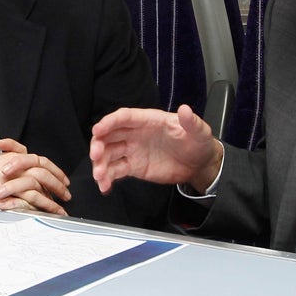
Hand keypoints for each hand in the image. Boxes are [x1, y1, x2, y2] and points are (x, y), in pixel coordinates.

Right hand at [0, 140, 70, 214]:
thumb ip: (11, 156)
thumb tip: (24, 158)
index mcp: (14, 158)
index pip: (42, 161)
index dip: (56, 171)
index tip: (64, 181)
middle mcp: (14, 167)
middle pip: (43, 174)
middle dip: (58, 186)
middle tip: (66, 196)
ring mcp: (9, 180)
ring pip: (37, 188)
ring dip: (51, 200)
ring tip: (59, 210)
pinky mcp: (2, 194)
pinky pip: (25, 200)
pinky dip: (37, 206)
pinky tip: (43, 213)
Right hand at [90, 104, 221, 193]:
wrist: (199, 165)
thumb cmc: (197, 143)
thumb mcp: (199, 131)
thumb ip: (191, 121)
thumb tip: (186, 109)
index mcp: (148, 120)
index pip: (124, 117)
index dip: (109, 122)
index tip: (98, 130)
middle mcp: (136, 134)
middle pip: (110, 135)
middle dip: (99, 144)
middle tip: (96, 156)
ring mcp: (133, 150)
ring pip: (109, 154)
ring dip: (100, 164)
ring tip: (99, 176)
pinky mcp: (133, 166)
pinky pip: (115, 170)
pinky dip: (107, 178)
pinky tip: (104, 186)